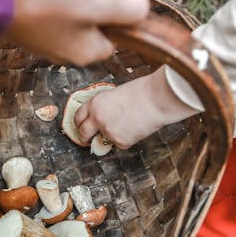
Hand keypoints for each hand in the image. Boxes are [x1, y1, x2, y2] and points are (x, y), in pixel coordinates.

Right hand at [1, 0, 148, 64]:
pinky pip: (48, 0)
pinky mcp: (23, 19)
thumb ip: (128, 7)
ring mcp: (41, 35)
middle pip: (94, 17)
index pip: (117, 35)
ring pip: (72, 5)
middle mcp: (63, 50)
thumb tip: (142, 12)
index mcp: (85, 52)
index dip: (118, 9)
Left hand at [74, 67, 200, 147]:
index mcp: (95, 104)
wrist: (157, 99)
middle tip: (88, 140)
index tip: (82, 127)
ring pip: (103, 141)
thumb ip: (106, 107)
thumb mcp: (116, 94)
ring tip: (126, 127)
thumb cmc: (142, 92)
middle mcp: (97, 118)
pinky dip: (126, 140)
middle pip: (83, 134)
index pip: (78, 117)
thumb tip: (103, 117)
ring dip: (110, 137)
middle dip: (84, 138)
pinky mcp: (120, 142)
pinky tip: (136, 129)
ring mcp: (108, 132)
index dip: (79, 123)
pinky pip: (119, 144)